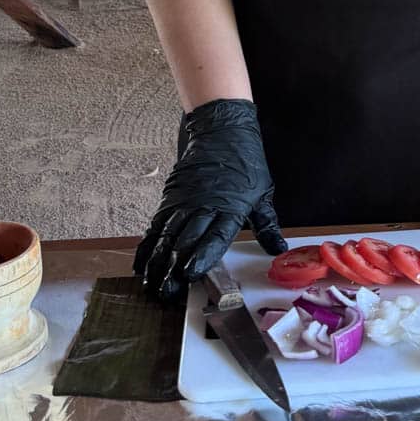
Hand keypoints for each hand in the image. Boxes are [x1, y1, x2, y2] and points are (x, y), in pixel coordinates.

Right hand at [135, 99, 286, 300]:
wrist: (222, 128)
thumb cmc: (244, 161)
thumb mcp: (261, 192)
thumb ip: (267, 225)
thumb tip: (277, 248)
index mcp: (229, 208)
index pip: (214, 237)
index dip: (201, 256)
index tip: (189, 274)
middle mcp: (204, 206)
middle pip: (186, 241)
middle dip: (174, 268)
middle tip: (167, 292)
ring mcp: (184, 201)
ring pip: (167, 235)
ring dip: (157, 261)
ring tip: (151, 283)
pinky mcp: (171, 197)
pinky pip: (157, 224)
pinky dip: (148, 244)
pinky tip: (141, 262)